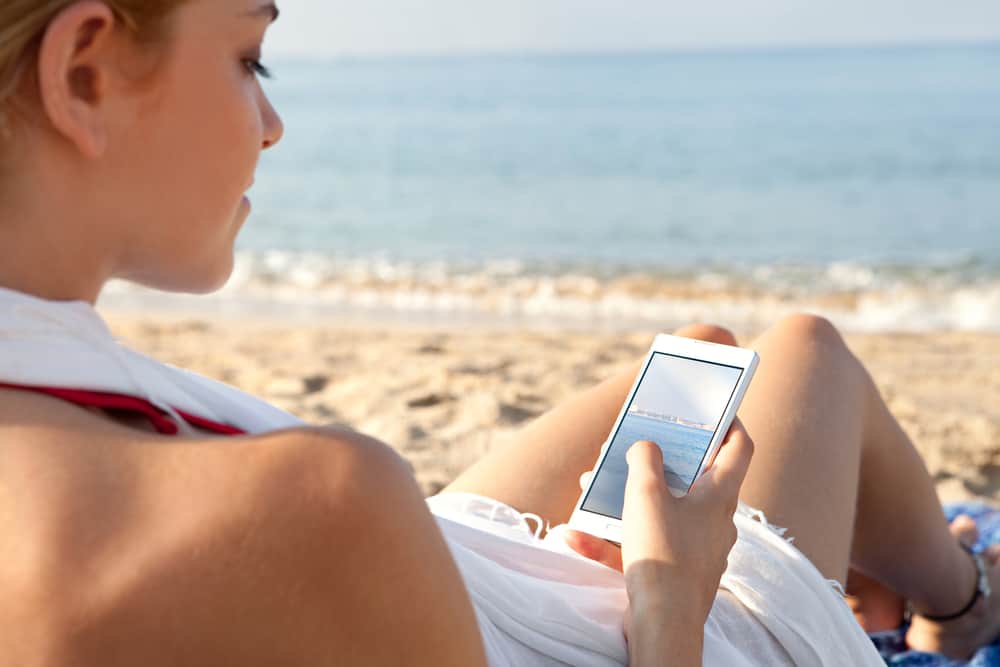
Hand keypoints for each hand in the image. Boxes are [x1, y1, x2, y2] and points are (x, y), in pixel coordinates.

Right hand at [565, 421, 753, 658]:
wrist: (664, 625)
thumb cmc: (662, 554)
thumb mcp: (646, 494)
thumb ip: (644, 459)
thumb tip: (645, 446)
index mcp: (720, 496)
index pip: (739, 448)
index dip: (730, 423)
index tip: (715, 410)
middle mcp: (715, 521)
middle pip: (695, 479)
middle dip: (660, 462)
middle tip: (638, 447)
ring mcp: (697, 549)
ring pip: (664, 512)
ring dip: (629, 499)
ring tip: (594, 488)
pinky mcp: (676, 573)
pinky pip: (644, 546)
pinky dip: (613, 539)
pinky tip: (576, 536)